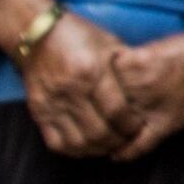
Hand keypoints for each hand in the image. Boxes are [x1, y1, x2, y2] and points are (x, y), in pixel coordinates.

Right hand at [17, 16, 131, 158]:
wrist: (36, 32)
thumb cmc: (80, 36)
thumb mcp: (110, 44)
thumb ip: (127, 68)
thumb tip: (146, 90)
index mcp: (92, 71)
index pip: (116, 111)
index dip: (131, 125)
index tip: (139, 127)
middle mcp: (70, 90)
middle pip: (98, 132)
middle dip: (118, 142)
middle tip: (128, 141)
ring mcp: (51, 102)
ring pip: (77, 142)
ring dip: (97, 150)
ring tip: (110, 145)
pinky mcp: (38, 110)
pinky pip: (55, 142)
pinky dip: (74, 150)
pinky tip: (87, 145)